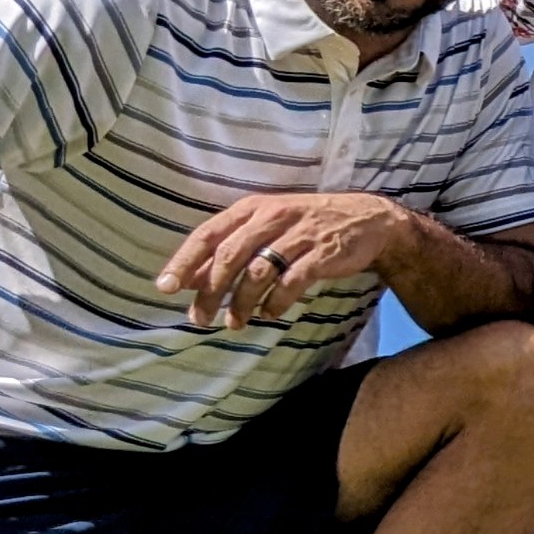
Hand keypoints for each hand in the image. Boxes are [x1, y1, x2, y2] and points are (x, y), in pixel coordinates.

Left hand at [159, 192, 415, 327]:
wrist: (368, 220)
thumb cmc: (307, 225)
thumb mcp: (267, 228)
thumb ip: (231, 250)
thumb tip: (193, 279)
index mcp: (252, 209)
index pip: (208, 235)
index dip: (184, 262)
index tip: (165, 288)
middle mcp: (271, 218)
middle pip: (229, 257)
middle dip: (210, 291)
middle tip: (199, 318)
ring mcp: (297, 235)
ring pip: (257, 272)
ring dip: (241, 303)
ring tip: (235, 324)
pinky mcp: (321, 254)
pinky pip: (291, 282)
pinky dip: (276, 302)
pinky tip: (269, 314)